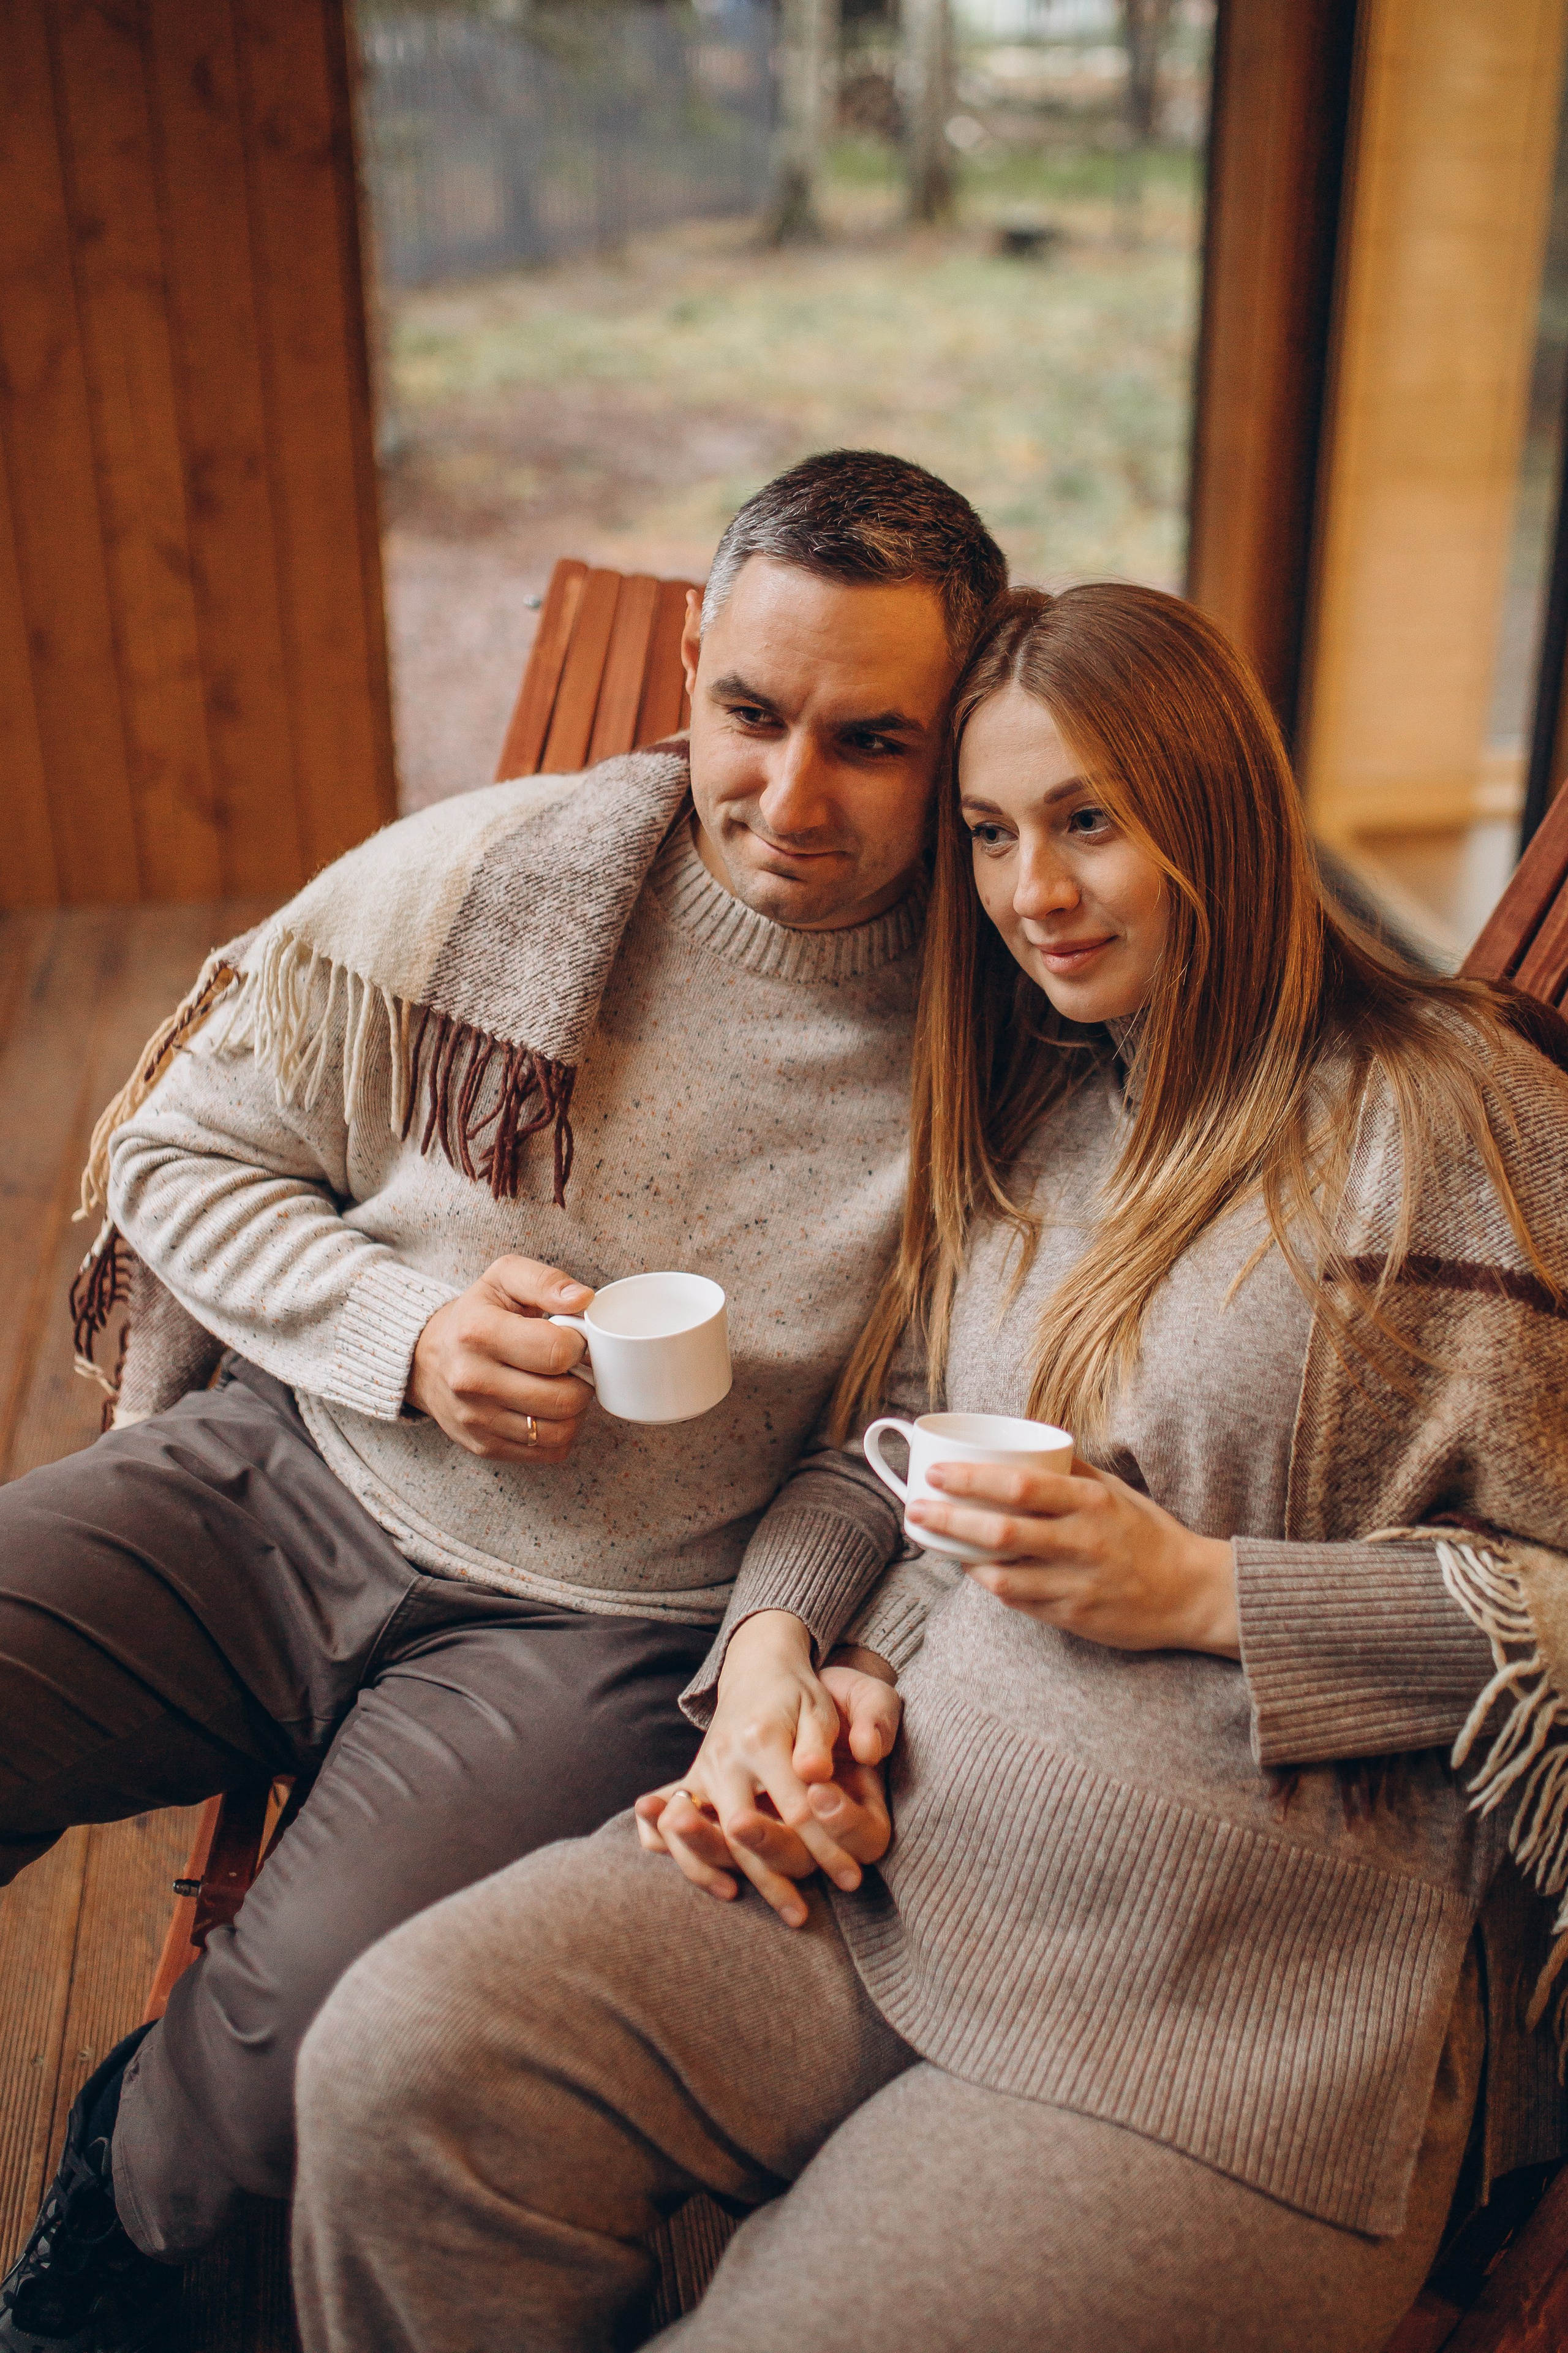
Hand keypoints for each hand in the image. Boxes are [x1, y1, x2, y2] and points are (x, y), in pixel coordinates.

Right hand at [407, 1255, 595, 1461]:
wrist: (428, 1359)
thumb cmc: (477, 1315)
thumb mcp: (504, 1279)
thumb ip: (545, 1282)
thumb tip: (583, 1299)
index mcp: (477, 1332)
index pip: (557, 1352)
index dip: (579, 1345)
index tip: (571, 1339)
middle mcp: (471, 1380)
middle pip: (564, 1398)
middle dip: (582, 1380)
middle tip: (571, 1366)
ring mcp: (476, 1419)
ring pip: (561, 1431)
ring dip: (575, 1410)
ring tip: (561, 1386)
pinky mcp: (483, 1446)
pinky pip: (549, 1452)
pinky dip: (561, 1432)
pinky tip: (548, 1409)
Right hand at [634, 1612, 901, 1927]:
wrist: (755, 1671)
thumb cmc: (797, 1694)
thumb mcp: (818, 1707)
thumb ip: (818, 1741)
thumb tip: (816, 1775)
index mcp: (761, 1740)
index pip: (796, 1807)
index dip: (825, 1846)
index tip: (852, 1877)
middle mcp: (725, 1760)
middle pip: (748, 1834)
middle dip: (779, 1877)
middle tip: (808, 1912)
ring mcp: (703, 1773)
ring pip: (714, 1841)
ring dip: (743, 1881)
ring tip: (783, 1912)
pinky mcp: (691, 1784)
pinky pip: (673, 1832)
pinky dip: (694, 1864)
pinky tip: (728, 1890)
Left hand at [908, 1459, 1238, 1656]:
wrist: (1191, 1593)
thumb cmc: (1147, 1534)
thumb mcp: (1115, 1491)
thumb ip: (1073, 1468)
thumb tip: (1030, 1437)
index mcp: (1089, 1503)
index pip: (1019, 1487)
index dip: (971, 1480)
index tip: (937, 1472)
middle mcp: (1080, 1543)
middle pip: (1000, 1532)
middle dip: (949, 1519)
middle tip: (916, 1507)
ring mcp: (1075, 1584)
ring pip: (1001, 1574)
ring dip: (961, 1557)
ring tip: (935, 1539)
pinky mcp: (1072, 1617)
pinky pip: (1018, 1602)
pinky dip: (990, 1585)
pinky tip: (974, 1569)